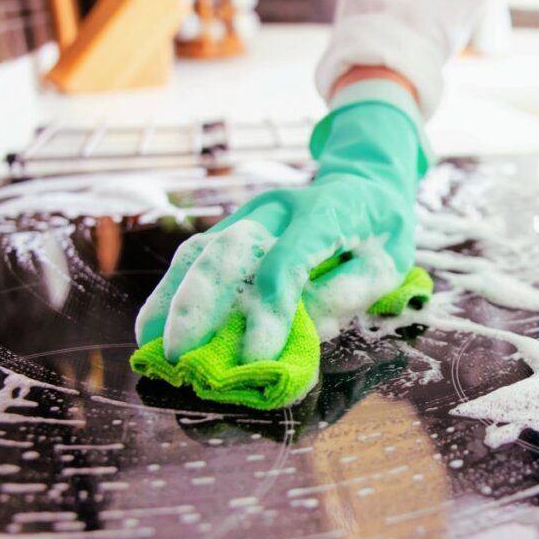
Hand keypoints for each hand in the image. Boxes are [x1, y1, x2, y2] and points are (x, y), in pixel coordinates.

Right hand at [135, 82, 426, 363]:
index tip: (253, 356)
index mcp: (327, 212)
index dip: (270, 309)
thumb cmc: (380, 232)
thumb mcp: (388, 264)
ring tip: (150, 343)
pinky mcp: (234, 224)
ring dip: (173, 297)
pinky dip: (173, 289)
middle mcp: (280, 207)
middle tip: (181, 355)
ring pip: (203, 248)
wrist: (366, 183)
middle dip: (201, 303)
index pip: (290, 259)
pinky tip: (154, 324)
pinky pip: (197, 254)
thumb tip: (302, 330)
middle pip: (230, 248)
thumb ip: (348, 293)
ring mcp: (252, 212)